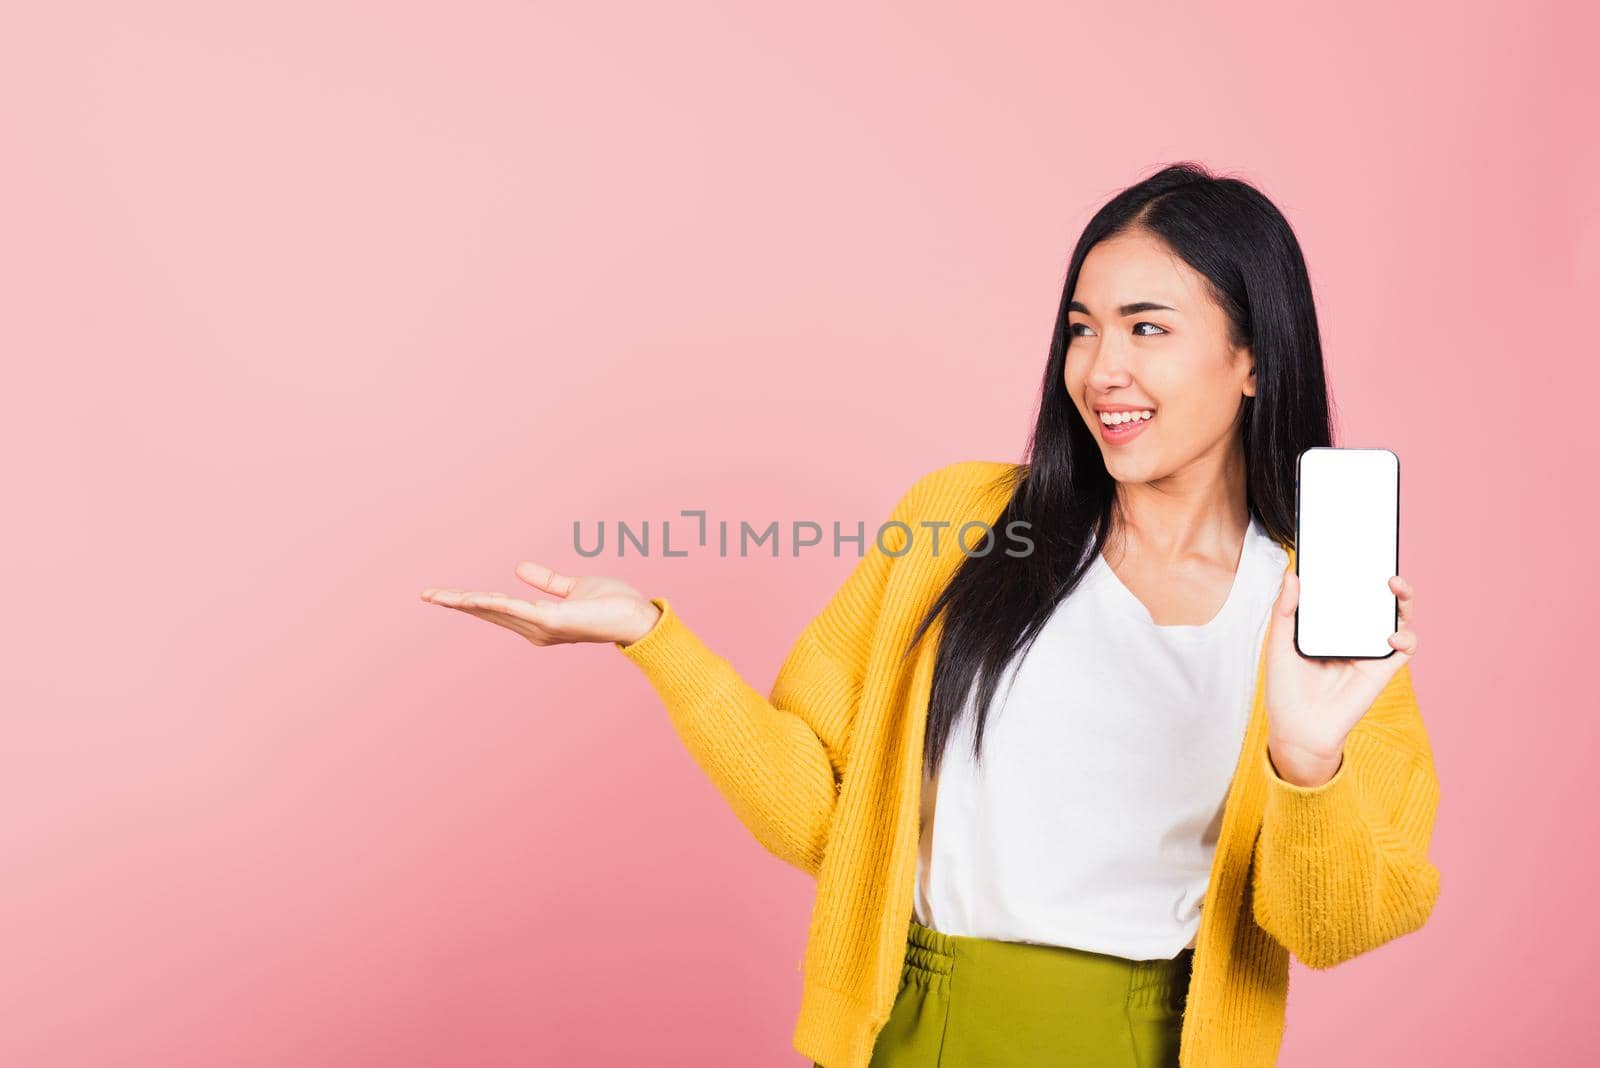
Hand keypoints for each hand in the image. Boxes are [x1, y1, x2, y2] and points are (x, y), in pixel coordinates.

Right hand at [420, 562, 661, 646]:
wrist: (638, 617)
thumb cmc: (612, 605)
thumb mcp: (572, 587)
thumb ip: (546, 580)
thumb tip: (518, 567)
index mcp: (537, 620)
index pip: (496, 607)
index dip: (469, 600)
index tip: (442, 594)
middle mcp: (534, 628)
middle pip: (487, 611)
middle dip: (455, 602)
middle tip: (424, 594)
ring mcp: (541, 626)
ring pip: (494, 610)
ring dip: (464, 601)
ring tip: (435, 595)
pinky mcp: (552, 620)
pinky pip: (514, 608)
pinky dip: (491, 601)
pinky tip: (470, 597)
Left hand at [1262, 572, 1417, 785]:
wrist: (1297, 729)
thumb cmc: (1285, 688)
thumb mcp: (1278, 644)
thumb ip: (1285, 610)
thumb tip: (1292, 574)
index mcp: (1329, 624)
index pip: (1346, 590)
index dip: (1354, 569)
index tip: (1354, 545)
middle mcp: (1352, 632)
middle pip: (1376, 599)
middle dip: (1385, 576)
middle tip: (1380, 560)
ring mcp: (1369, 649)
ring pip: (1396, 616)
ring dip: (1403, 598)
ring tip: (1394, 584)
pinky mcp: (1382, 669)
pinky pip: (1405, 647)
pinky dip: (1405, 636)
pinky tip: (1390, 633)